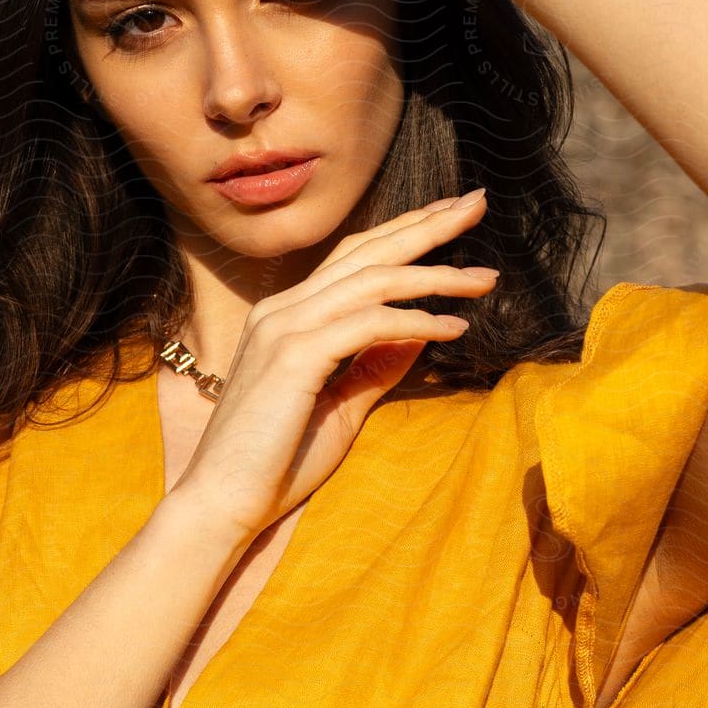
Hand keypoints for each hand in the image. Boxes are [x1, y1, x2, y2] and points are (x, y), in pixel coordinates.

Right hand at [166, 190, 494, 541]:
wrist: (222, 504)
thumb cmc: (275, 465)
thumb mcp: (340, 407)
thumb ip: (375, 366)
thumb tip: (421, 333)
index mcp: (287, 317)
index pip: (353, 258)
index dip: (404, 233)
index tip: (452, 218)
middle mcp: (282, 311)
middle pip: (365, 251)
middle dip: (426, 225)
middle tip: (478, 203)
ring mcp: (284, 329)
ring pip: (372, 281)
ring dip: (435, 275)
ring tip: (485, 278)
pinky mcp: (293, 357)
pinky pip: (368, 324)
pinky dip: (415, 321)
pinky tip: (454, 328)